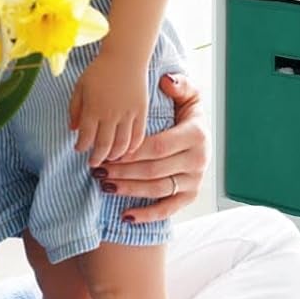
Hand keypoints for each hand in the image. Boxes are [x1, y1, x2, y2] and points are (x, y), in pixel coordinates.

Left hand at [70, 50, 148, 165]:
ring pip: (122, 144)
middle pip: (104, 146)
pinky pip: (139, 135)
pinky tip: (128, 150)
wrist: (125, 56)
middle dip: (97, 158)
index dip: (81, 147)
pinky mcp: (141, 112)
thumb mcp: (80, 86)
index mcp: (93, 109)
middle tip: (93, 163)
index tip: (79, 148)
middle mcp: (110, 115)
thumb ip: (75, 109)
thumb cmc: (99, 69)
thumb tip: (73, 129)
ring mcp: (128, 114)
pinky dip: (133, 146)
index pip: (86, 138)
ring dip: (115, 155)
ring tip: (110, 157)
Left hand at [92, 72, 207, 222]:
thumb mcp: (186, 94)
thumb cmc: (185, 112)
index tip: (110, 150)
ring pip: (157, 189)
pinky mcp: (190, 196)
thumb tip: (167, 82)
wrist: (200, 133)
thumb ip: (178, 85)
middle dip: (123, 171)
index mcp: (197, 134)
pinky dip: (147, 216)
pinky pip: (168, 210)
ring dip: (129, 189)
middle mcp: (199, 160)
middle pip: (154, 170)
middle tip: (98, 168)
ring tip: (104, 184)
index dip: (132, 151)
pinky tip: (125, 216)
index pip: (159, 146)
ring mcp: (195, 180)